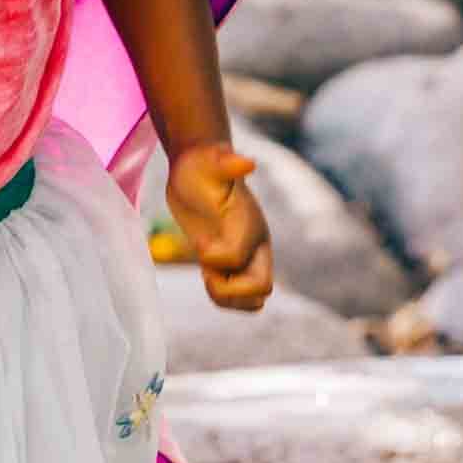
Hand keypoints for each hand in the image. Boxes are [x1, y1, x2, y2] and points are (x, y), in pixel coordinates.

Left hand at [165, 142, 272, 311]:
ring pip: (255, 301)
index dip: (214, 257)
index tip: (201, 243)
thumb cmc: (202, 165)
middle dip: (230, 288)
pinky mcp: (234, 268)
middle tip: (207, 269)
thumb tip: (247, 164)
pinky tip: (207, 274)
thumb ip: (227, 162)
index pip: (238, 258)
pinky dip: (222, 297)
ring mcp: (249, 259)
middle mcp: (257, 245)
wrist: (199, 171)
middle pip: (263, 289)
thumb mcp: (209, 162)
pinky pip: (239, 300)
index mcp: (252, 225)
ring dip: (227, 297)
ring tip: (208, 273)